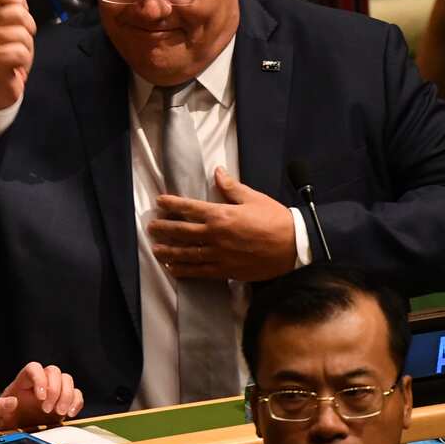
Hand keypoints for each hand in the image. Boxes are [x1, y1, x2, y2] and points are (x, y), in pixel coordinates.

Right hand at [0, 0, 36, 109]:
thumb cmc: (6, 52)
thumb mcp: (12, 24)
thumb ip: (14, 1)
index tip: (19, 9)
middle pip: (18, 12)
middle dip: (29, 26)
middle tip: (22, 38)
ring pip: (22, 34)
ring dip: (27, 46)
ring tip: (17, 53)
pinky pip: (20, 51)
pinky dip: (24, 59)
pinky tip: (16, 64)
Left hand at [0, 362, 83, 433]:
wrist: (8, 430)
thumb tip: (11, 402)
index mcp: (21, 382)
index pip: (34, 368)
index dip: (40, 379)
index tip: (40, 398)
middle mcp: (39, 383)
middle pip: (53, 371)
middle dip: (55, 390)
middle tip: (48, 410)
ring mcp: (52, 392)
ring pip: (66, 379)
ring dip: (67, 395)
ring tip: (59, 413)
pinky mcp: (62, 403)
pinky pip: (75, 394)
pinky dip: (76, 402)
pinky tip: (70, 414)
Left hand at [148, 167, 296, 281]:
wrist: (293, 247)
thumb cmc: (275, 219)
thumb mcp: (253, 198)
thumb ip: (231, 187)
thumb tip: (217, 172)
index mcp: (221, 214)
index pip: (189, 208)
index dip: (172, 204)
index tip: (159, 202)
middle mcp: (215, 235)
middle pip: (182, 232)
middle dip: (164, 228)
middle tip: (151, 227)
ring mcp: (218, 254)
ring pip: (186, 253)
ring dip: (168, 251)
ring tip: (155, 249)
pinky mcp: (225, 270)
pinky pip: (199, 271)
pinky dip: (184, 270)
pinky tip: (173, 269)